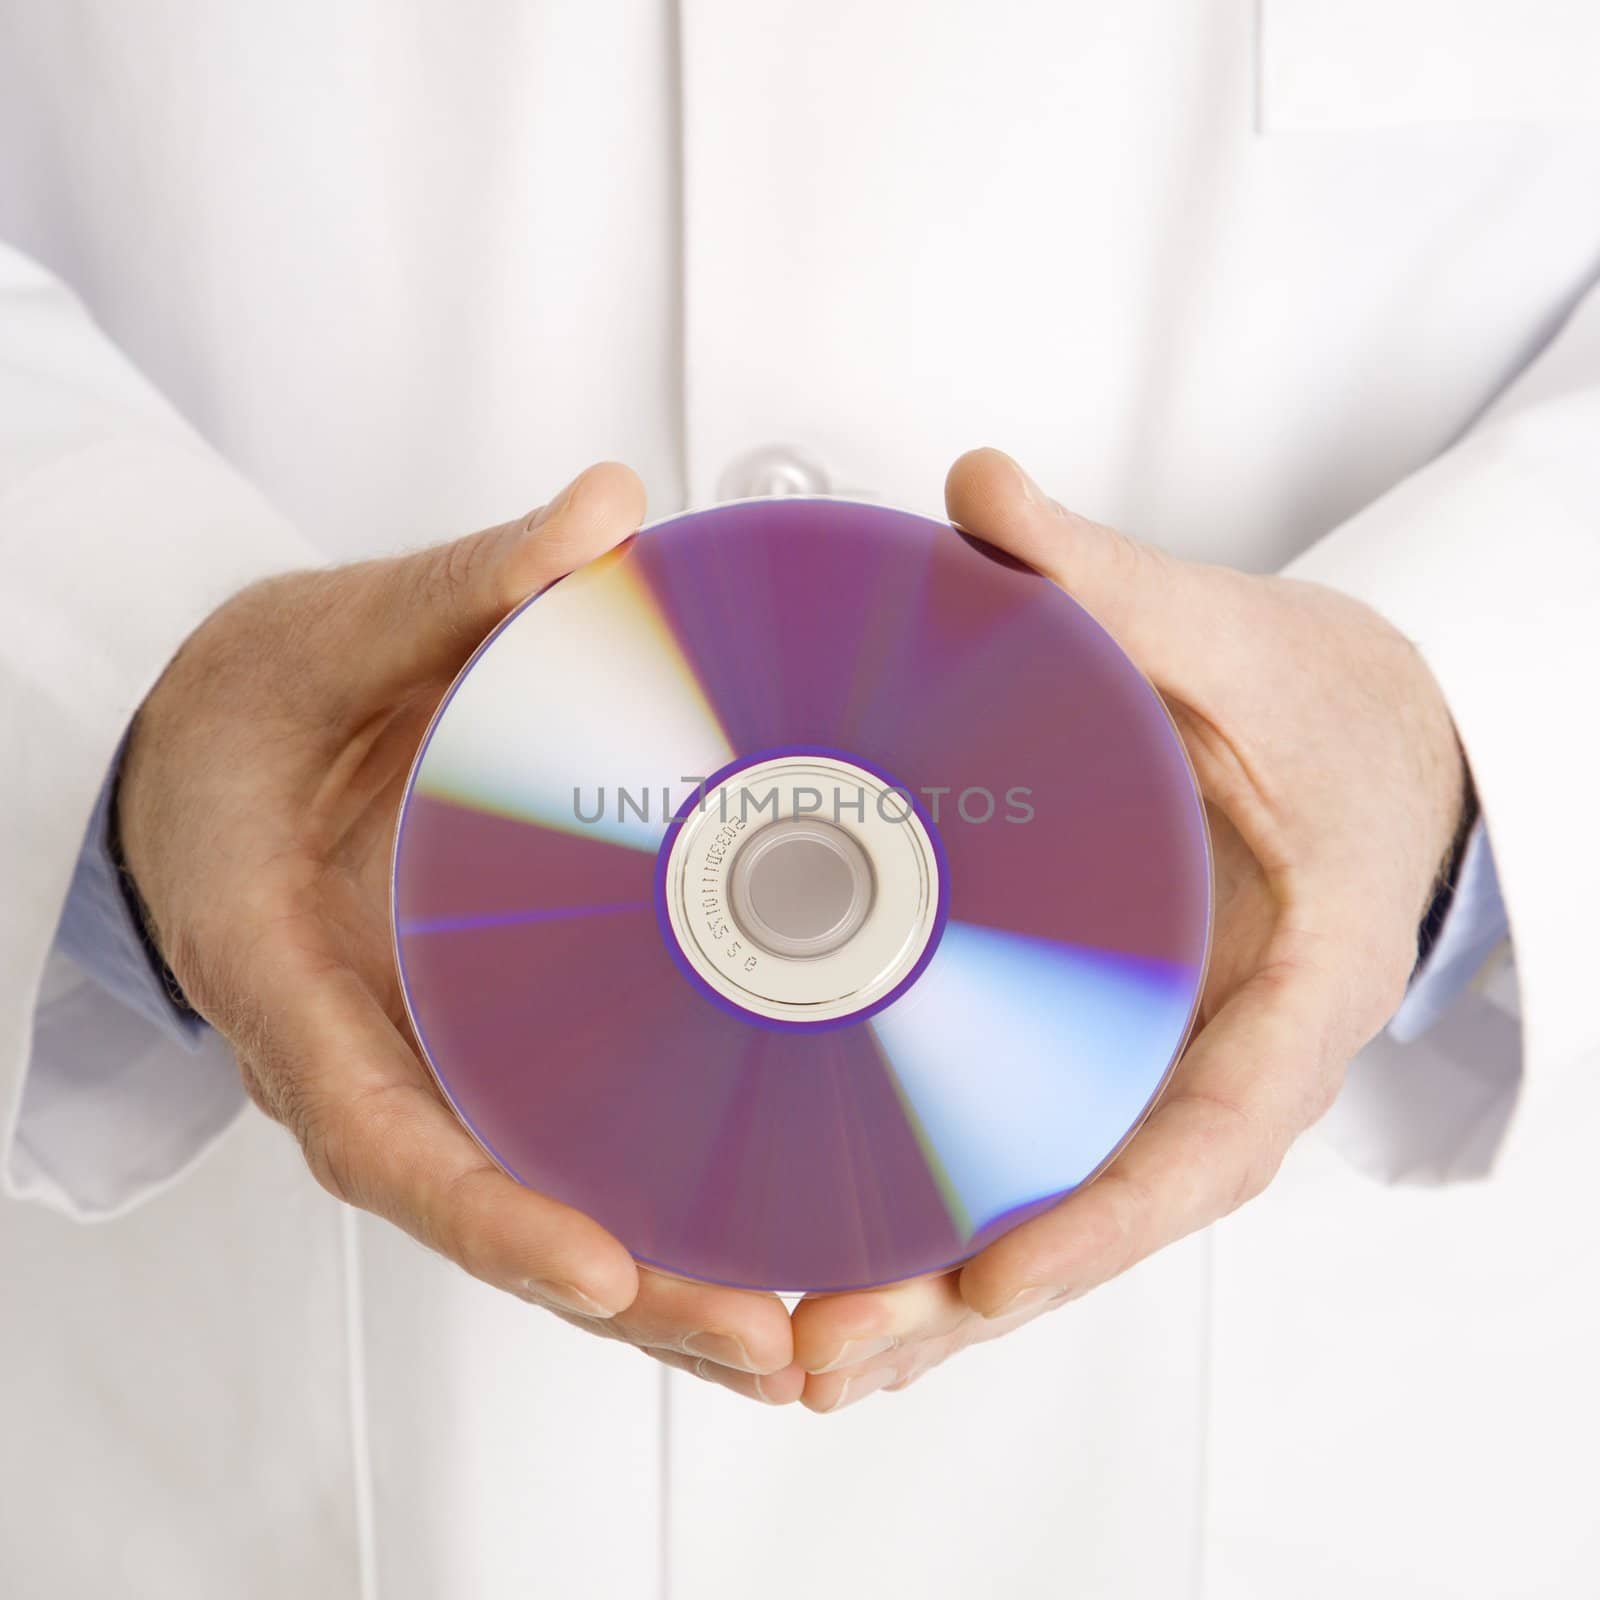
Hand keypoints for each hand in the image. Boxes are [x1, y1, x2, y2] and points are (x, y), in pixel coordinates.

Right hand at [119, 463, 802, 1404]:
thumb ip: (463, 587)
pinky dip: (674, 1217)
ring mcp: (433, 1080)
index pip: (386, 1133)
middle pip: (500, 1221)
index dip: (490, 1211)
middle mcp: (371, 1066)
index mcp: (296, 986)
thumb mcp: (334, 640)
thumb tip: (605, 513)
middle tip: (781, 1337)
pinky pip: (580, 1162)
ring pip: (554, 1219)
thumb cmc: (250, 718)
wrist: (216, 758)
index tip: (601, 1265)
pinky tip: (789, 1233)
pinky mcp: (486, 1064)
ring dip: (681, 1289)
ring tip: (821, 1327)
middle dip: (639, 1299)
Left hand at [792, 446, 1467, 1410]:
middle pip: (1096, 1220)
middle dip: (962, 1301)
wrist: (1380, 750)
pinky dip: (938, 1215)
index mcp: (1294, 996)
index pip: (1207, 1140)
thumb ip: (1116, 581)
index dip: (1101, 1223)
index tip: (990, 1281)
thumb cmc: (1337, 719)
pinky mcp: (1111, 1058)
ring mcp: (1162, 1075)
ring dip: (929, 1293)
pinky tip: (826, 1247)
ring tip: (793, 1350)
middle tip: (818, 1351)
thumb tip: (975, 490)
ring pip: (1049, 1212)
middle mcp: (1221, 1066)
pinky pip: (1028, 1155)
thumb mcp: (1246, 646)